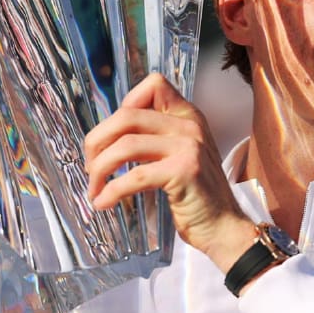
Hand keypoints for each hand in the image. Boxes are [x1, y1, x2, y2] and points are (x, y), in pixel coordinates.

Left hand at [84, 73, 256, 271]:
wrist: (224, 227)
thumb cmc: (196, 195)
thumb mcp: (181, 155)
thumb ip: (156, 137)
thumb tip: (108, 136)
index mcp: (188, 116)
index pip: (153, 85)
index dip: (124, 105)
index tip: (113, 136)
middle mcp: (190, 125)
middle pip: (127, 116)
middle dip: (97, 140)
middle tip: (90, 165)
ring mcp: (188, 147)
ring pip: (125, 145)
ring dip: (100, 169)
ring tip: (94, 189)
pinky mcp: (184, 171)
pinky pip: (135, 176)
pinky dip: (111, 191)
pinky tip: (103, 203)